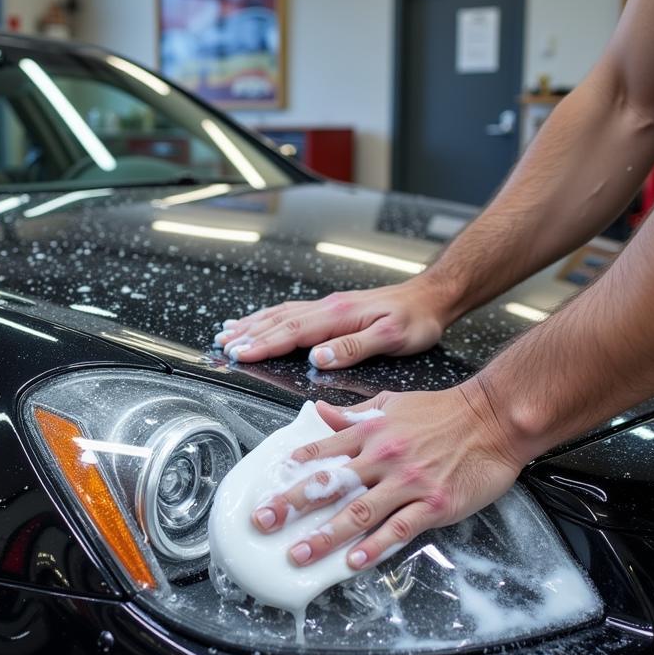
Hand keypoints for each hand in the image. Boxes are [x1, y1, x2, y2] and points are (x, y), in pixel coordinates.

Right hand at [213, 276, 452, 368]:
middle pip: (278, 320)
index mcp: (338, 315)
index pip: (292, 331)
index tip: (239, 354)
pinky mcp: (334, 308)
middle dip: (248, 334)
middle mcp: (328, 307)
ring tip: (228, 332)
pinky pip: (292, 311)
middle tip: (222, 346)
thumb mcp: (391, 338)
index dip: (263, 344)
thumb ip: (353, 347)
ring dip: (253, 324)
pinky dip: (270, 317)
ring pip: (281, 313)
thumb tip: (318, 357)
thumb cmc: (416, 320)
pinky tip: (261, 321)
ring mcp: (329, 306)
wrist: (432, 297)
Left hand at [250, 382, 526, 569]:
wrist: (493, 419)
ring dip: (324, 536)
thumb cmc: (442, 411)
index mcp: (369, 431)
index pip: (321, 451)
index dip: (290, 471)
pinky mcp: (432, 504)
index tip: (265, 487)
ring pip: (358, 512)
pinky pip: (398, 529)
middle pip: (330, 484)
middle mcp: (382, 457)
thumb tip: (318, 410)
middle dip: (292, 504)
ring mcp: (407, 482)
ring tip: (298, 554)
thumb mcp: (391, 403)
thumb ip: (353, 414)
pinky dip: (374, 547)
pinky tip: (353, 563)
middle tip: (263, 521)